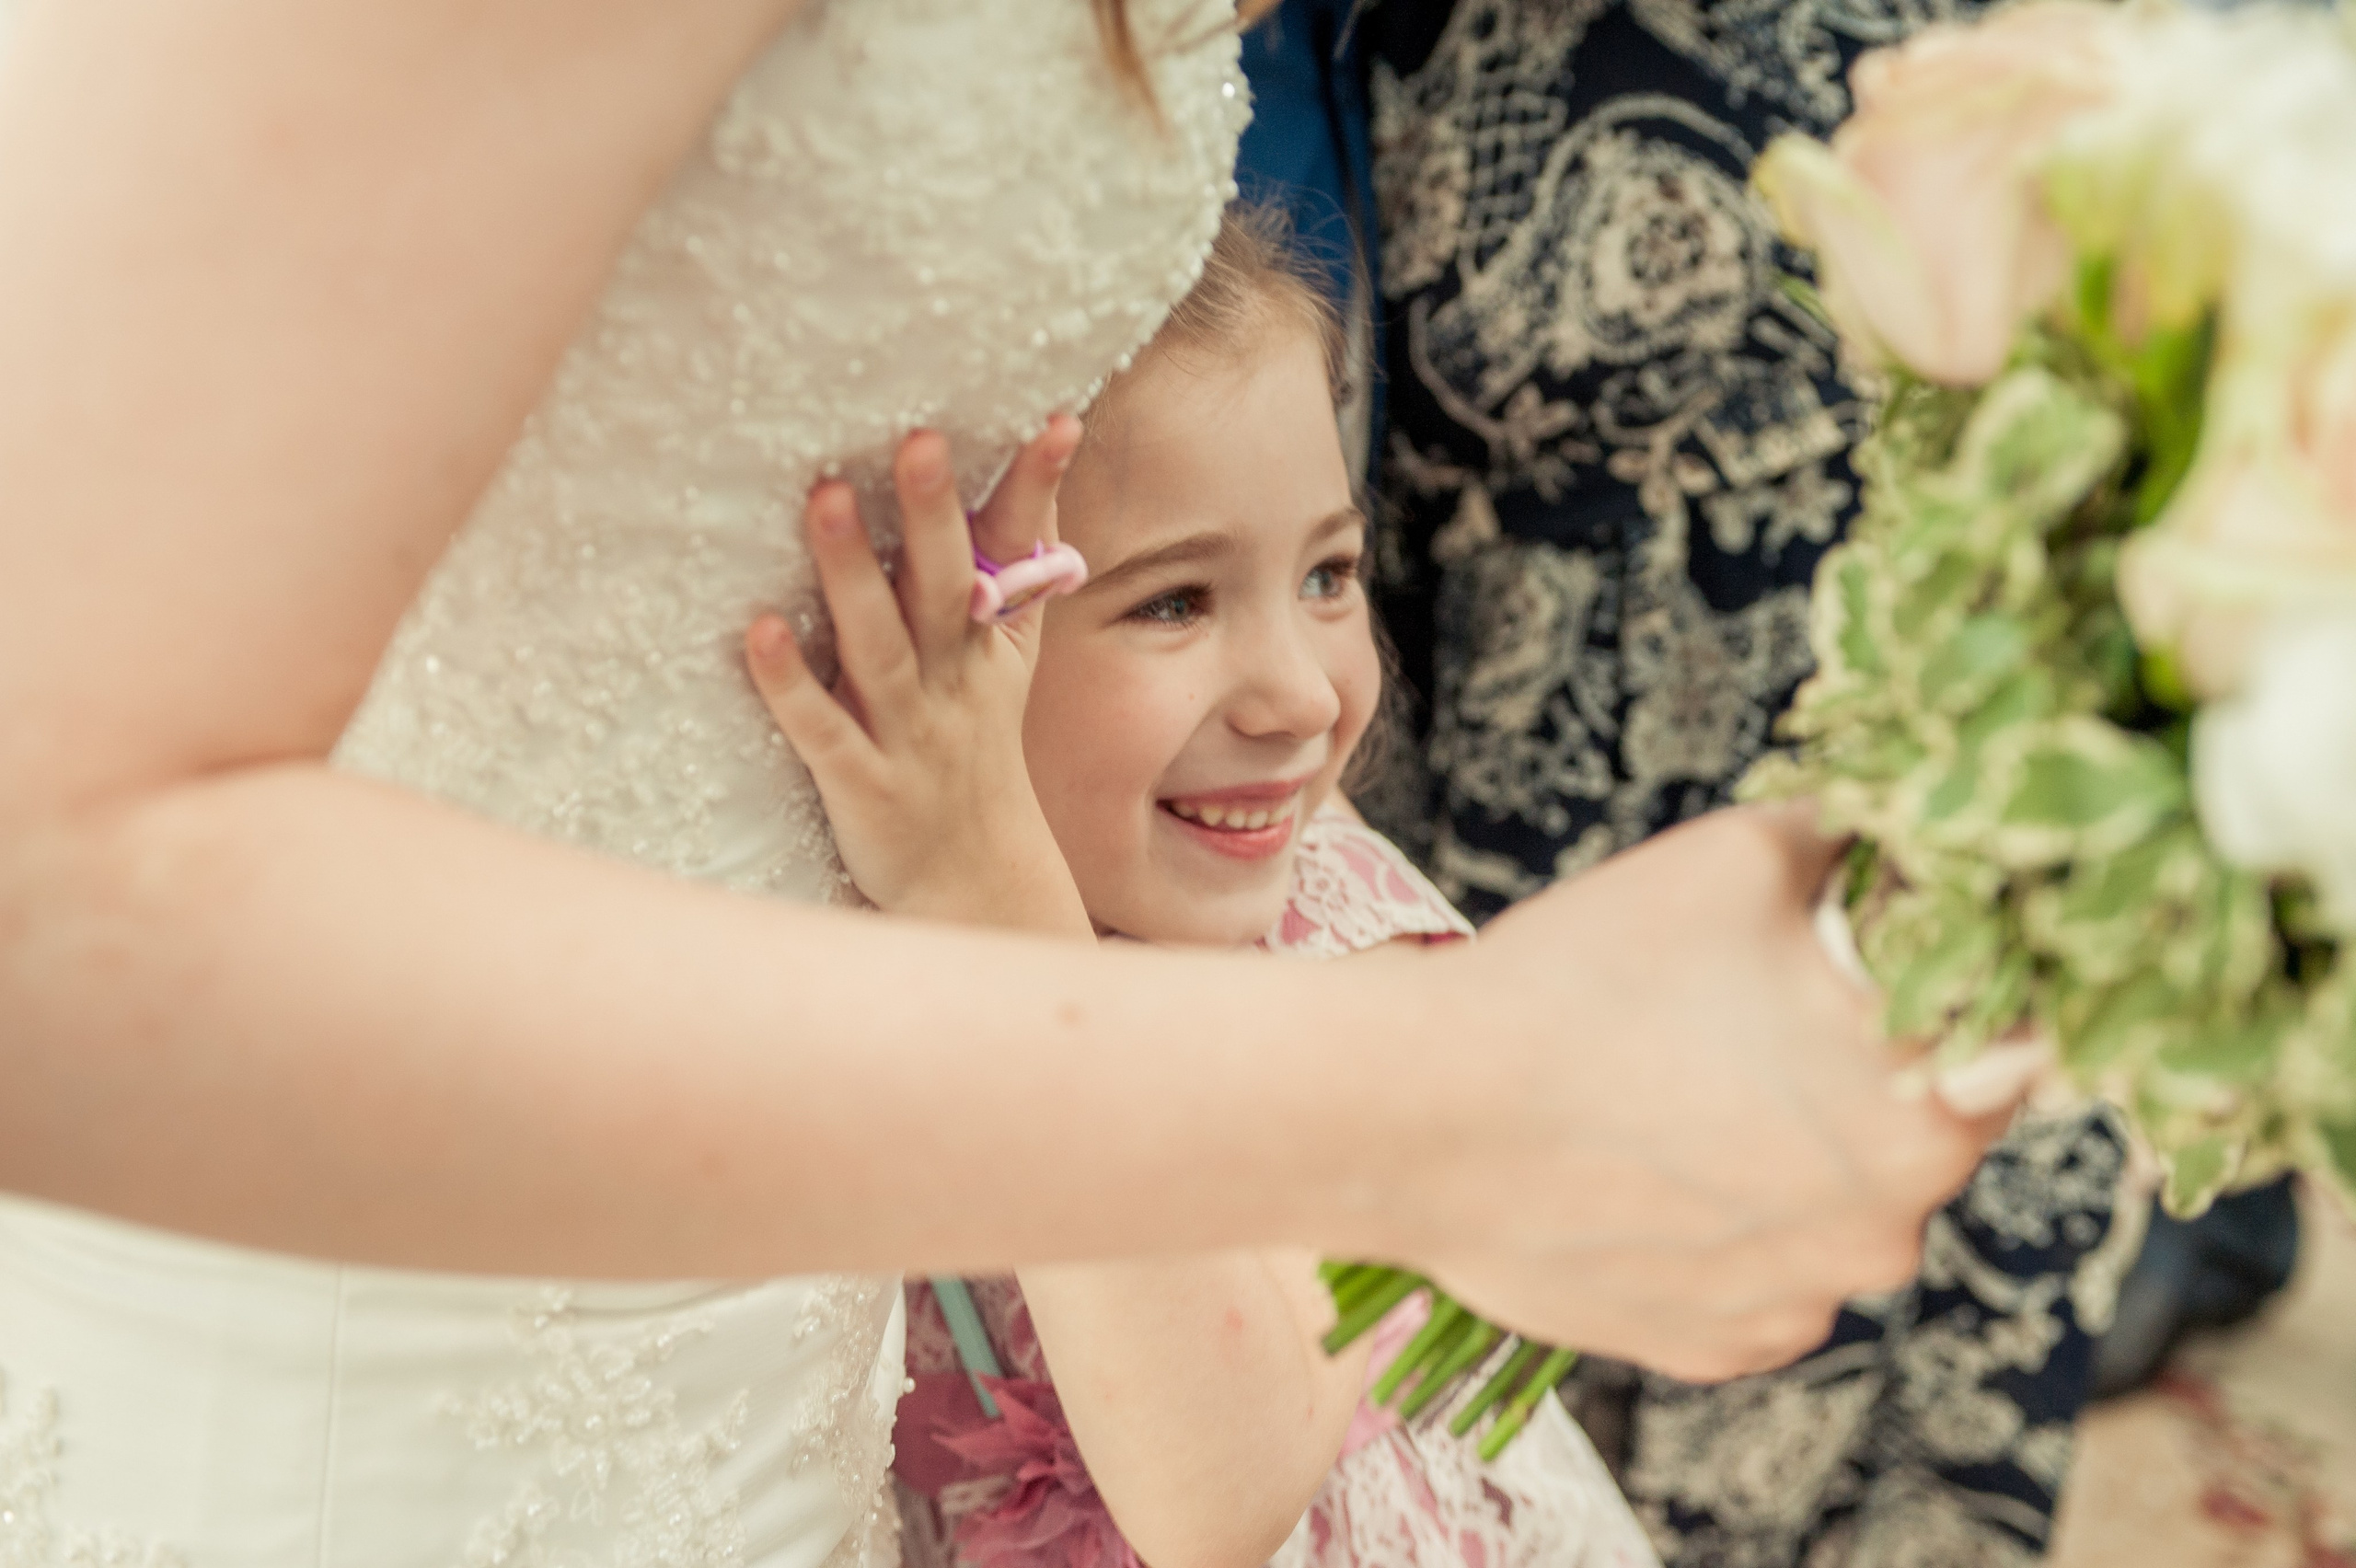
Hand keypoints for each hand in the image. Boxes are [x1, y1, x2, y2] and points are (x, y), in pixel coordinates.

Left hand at [746, 420, 1090, 934]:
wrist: (975, 886)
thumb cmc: (975, 758)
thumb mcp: (1007, 670)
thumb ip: (1012, 583)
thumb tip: (1034, 487)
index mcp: (989, 649)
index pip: (1018, 556)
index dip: (1034, 489)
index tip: (1057, 421)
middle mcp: (953, 682)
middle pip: (942, 586)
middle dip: (934, 512)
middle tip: (918, 437)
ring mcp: (907, 732)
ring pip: (879, 644)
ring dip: (852, 572)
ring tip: (827, 496)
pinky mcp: (859, 782)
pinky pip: (821, 727)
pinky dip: (791, 682)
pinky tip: (757, 631)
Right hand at [1392, 804, 2015, 1382]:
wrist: (1416, 1115)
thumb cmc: (1580, 979)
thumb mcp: (1740, 854)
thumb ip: (1859, 844)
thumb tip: (1904, 834)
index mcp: (1923, 1117)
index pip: (2002, 1046)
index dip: (1944, 991)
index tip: (1865, 964)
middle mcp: (1885, 1236)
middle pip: (1915, 1135)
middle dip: (1858, 1074)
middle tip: (1749, 1015)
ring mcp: (1797, 1305)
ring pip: (1833, 1209)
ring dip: (1790, 1154)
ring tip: (1678, 1089)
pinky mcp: (1716, 1349)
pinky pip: (1759, 1274)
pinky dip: (1726, 1225)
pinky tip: (1647, 1164)